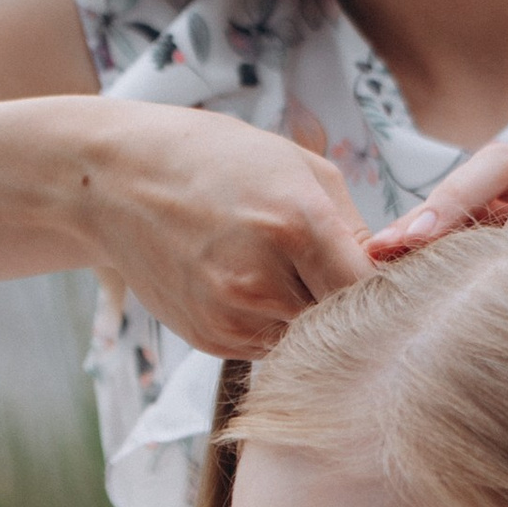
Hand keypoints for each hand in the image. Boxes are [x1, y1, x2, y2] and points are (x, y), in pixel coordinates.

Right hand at [85, 101, 372, 356]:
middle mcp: (262, 279)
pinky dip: (272, 323)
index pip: (371, 287)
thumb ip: (353, 224)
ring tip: (283, 269)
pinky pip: (268, 345)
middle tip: (338, 274)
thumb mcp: (297, 166)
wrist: (116, 183)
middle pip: (343, 321)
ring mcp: (231, 316)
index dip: (387, 287)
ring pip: (306, 339)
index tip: (392, 278)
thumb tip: (390, 273)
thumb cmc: (215, 161)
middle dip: (350, 305)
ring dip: (309, 316)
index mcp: (296, 224)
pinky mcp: (210, 338)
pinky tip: (249, 283)